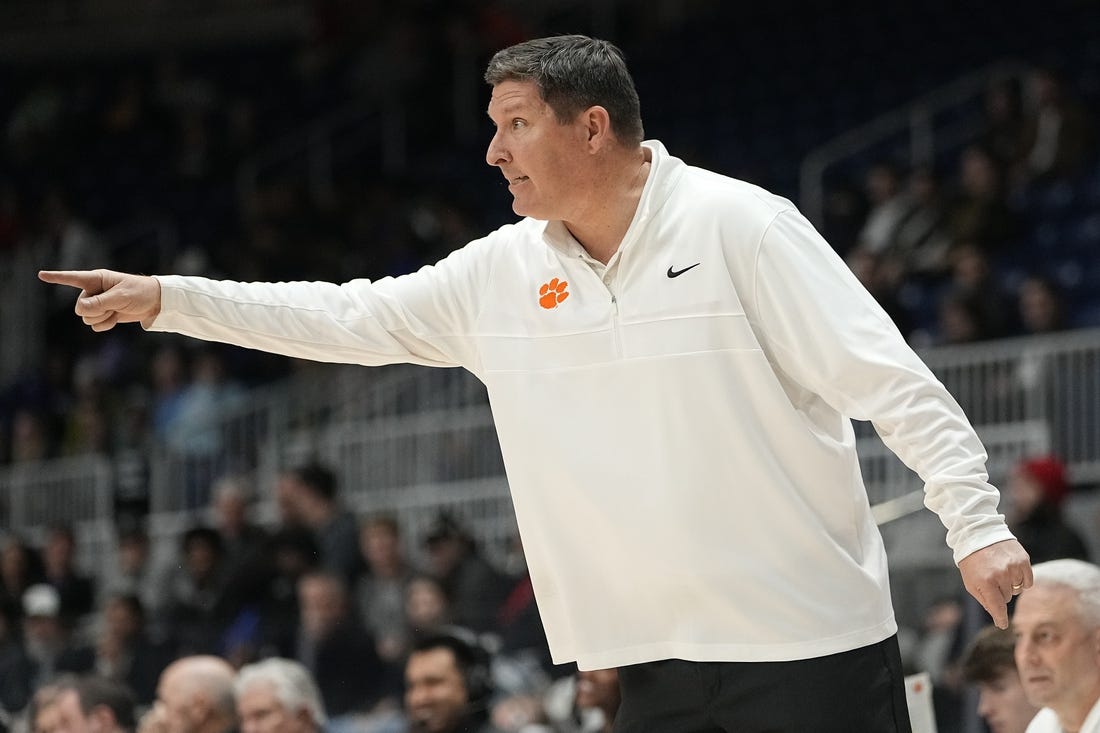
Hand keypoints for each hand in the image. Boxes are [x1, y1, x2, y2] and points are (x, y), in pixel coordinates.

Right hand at [38, 269, 161, 330]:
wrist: (155, 303)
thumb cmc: (140, 293)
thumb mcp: (121, 296)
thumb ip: (100, 302)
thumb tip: (81, 310)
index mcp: (97, 279)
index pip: (73, 278)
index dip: (56, 277)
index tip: (41, 275)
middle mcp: (93, 291)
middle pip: (80, 307)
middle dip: (96, 310)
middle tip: (115, 305)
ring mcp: (97, 304)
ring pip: (86, 318)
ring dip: (102, 318)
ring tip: (117, 310)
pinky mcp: (103, 315)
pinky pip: (94, 326)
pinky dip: (105, 325)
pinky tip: (116, 318)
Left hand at [957, 539, 1031, 628]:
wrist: (978, 533)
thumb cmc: (973, 561)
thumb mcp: (970, 581)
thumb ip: (984, 599)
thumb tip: (997, 614)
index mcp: (985, 582)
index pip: (997, 606)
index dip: (1000, 617)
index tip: (1002, 624)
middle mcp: (1001, 575)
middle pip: (1006, 598)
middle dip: (999, 592)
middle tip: (990, 578)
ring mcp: (1013, 567)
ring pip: (1017, 590)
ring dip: (1010, 585)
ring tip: (999, 571)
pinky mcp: (1023, 560)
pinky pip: (1028, 581)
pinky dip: (1021, 580)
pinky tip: (1011, 570)